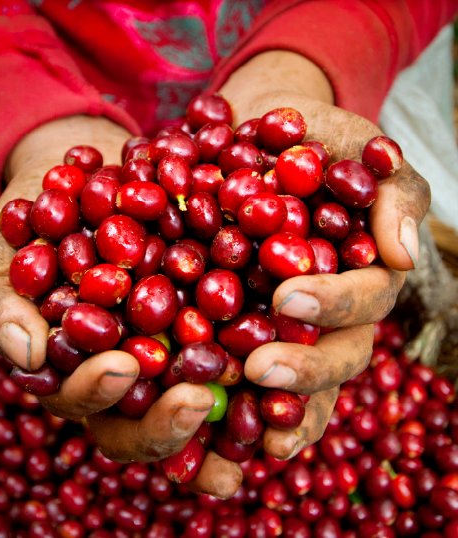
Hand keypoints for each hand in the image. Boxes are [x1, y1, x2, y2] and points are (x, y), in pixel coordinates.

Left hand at [217, 51, 429, 462]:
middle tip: (259, 368)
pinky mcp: (230, 340)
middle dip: (302, 371)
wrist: (244, 139)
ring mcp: (281, 334)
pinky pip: (232, 390)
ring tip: (243, 436)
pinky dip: (219, 418)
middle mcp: (326, 319)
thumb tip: (402, 253)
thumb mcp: (353, 147)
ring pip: (291, 391)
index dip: (332, 302)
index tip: (289, 294)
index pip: (361, 298)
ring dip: (269, 416)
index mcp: (361, 276)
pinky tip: (192, 438)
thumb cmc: (309, 142)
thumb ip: (390, 191)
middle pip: (332, 359)